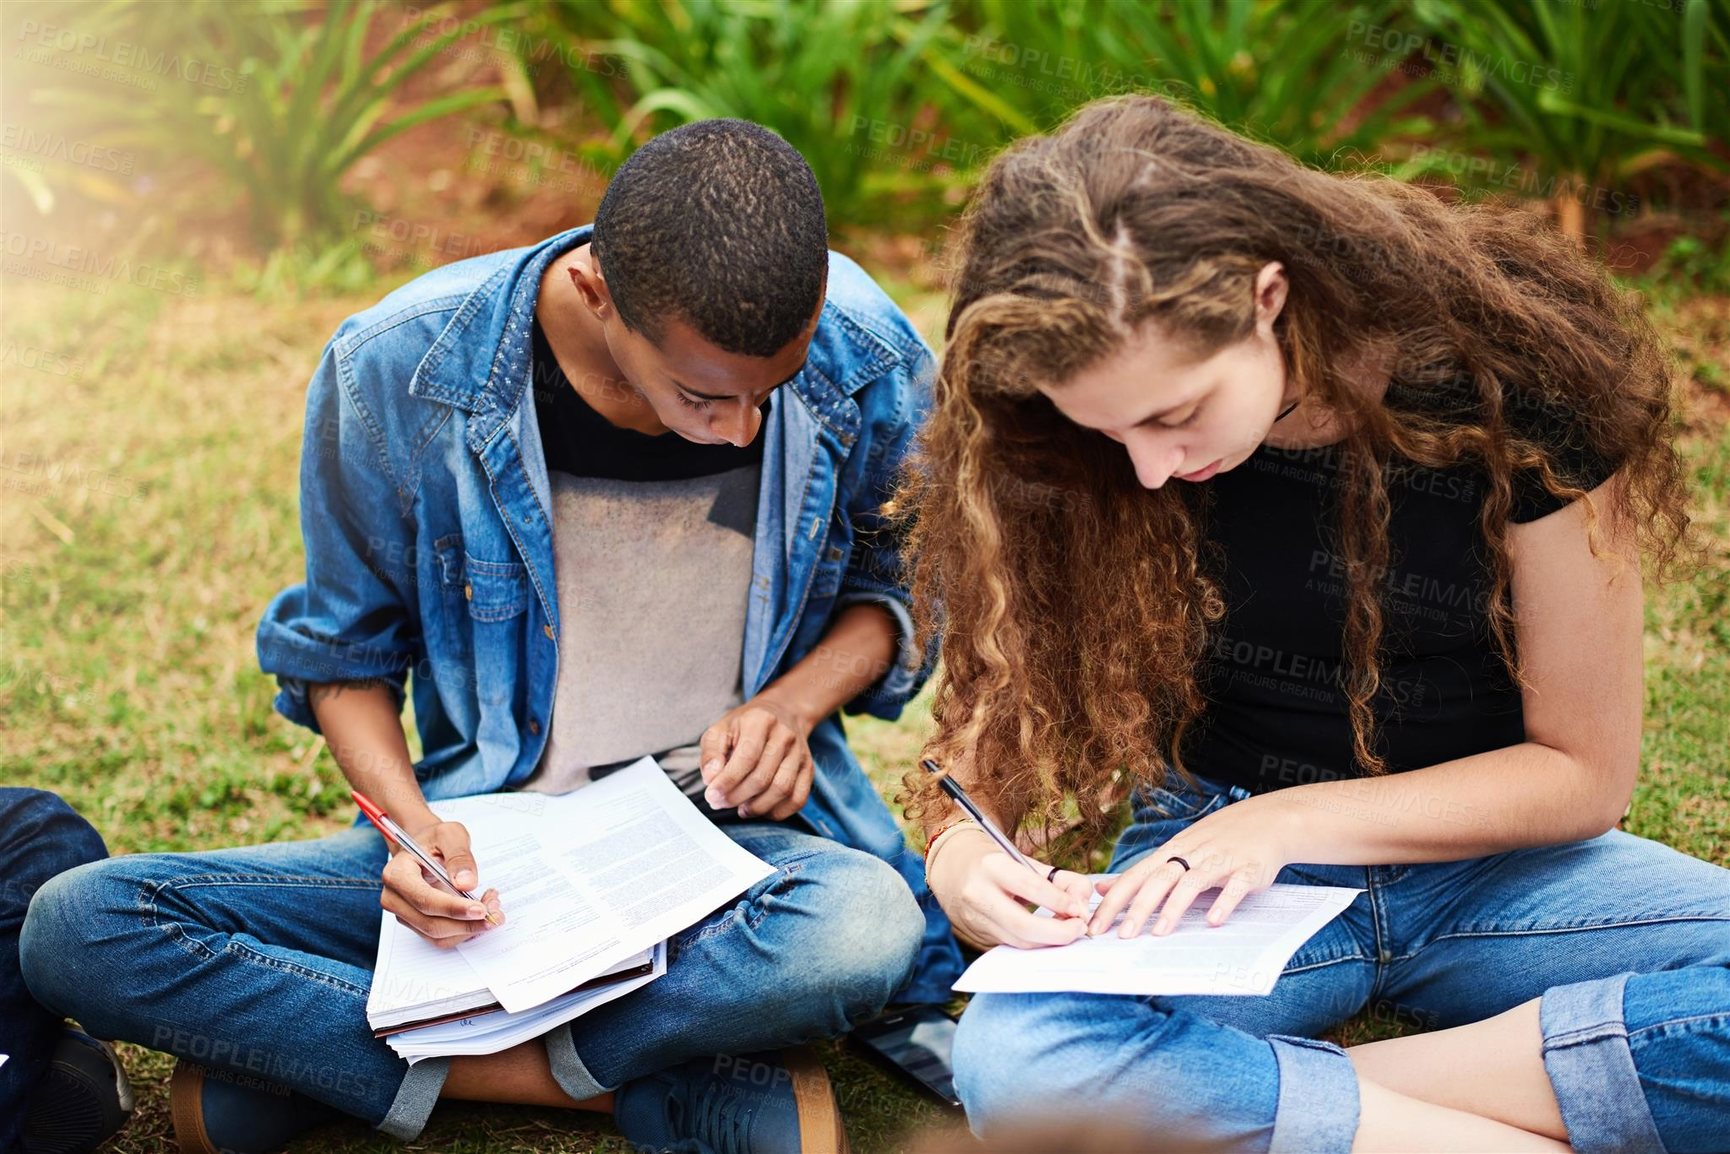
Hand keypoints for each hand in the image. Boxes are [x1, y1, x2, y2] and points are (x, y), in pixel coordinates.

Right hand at [379, 816, 503, 948]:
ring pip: (437, 936)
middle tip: (495, 910)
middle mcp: (395, 899)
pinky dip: (464, 930)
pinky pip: (441, 938)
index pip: (424, 899)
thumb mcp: (450, 834)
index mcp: (397, 874)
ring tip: (493, 908)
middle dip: (467, 921)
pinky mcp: (416, 924)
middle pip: (431, 923)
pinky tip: (481, 913)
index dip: (453, 908)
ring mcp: (404, 914)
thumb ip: (459, 855)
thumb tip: (466, 884)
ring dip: (469, 928)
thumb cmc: (434, 840)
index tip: (481, 909)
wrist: (424, 848)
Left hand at [698, 697, 814, 819]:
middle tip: (721, 803)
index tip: (712, 796)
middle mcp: (784, 735)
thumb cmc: (745, 725)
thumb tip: (710, 778)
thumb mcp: (720, 730)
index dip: (728, 781)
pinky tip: (761, 809)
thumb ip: (711, 753)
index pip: (746, 757)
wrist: (782, 713)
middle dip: (738, 797)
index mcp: (760, 720)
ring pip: (782, 790)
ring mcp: (799, 753)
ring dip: (758, 807)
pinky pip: (798, 799)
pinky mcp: (808, 769)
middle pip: (763, 777)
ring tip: (741, 808)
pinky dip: (778, 812)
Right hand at [926, 826, 1095, 950]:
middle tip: (1080, 928)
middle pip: (1023, 925)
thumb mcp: (1024, 860)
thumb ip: (1059, 879)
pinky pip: (1012, 945)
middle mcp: (979, 894)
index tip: (1081, 910)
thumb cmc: (994, 861)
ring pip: (1019, 941)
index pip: (1031, 888)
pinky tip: (1050, 936)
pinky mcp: (977, 935)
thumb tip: (1083, 902)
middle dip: (1058, 932)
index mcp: (992, 866)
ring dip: (1050, 941)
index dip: (1060, 902)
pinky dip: (1035, 943)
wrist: (951, 868)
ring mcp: (975, 918)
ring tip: (1069, 931)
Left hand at [1089, 792, 1297, 937]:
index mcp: (1170, 852)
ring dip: (1174, 907)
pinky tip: (1213, 921)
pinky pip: (1235, 887)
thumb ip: (1142, 872)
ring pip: (1192, 882)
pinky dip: (1223, 903)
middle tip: (1122, 935)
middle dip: (1138, 907)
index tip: (1095, 925)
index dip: (1114, 900)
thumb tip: (1103, 888)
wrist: (1268, 820)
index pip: (1135, 876)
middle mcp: (1192, 854)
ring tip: (1159, 933)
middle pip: (1159, 879)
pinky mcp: (1248, 870)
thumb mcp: (1176, 850)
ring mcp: (1220, 861)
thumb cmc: (1216, 840)